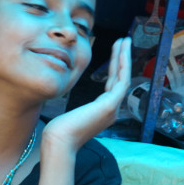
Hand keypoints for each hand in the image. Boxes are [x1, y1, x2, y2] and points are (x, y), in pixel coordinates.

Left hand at [42, 37, 131, 152]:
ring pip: (123, 77)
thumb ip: (78, 109)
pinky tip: (121, 52)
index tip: (115, 52)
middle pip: (120, 79)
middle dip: (122, 58)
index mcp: (103, 112)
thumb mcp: (70, 115)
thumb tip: (72, 104)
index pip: (112, 85)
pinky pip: (121, 80)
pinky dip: (122, 64)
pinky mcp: (110, 105)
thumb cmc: (59, 132)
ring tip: (124, 41)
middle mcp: (111, 110)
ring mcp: (112, 108)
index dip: (114, 67)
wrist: (59, 143)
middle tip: (124, 41)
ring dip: (124, 58)